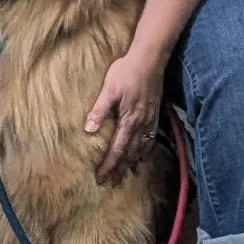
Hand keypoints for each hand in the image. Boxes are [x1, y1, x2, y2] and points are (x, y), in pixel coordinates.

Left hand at [85, 48, 166, 184]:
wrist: (150, 59)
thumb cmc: (126, 72)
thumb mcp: (109, 89)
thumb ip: (99, 110)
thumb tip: (88, 130)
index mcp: (128, 120)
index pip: (117, 150)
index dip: (108, 166)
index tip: (100, 178)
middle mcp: (141, 125)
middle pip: (129, 154)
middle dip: (119, 169)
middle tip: (110, 183)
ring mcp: (150, 120)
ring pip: (141, 149)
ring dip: (132, 163)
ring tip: (126, 175)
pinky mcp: (155, 114)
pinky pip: (151, 139)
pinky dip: (146, 151)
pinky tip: (142, 156)